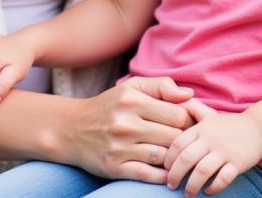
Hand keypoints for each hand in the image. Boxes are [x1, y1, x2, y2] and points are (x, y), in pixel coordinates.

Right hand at [62, 76, 196, 182]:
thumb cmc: (110, 105)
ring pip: (162, 156)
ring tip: (179, 155)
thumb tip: (190, 95)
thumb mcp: (132, 87)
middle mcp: (126, 124)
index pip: (178, 114)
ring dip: (174, 157)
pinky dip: (161, 175)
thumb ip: (162, 86)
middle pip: (173, 136)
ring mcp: (119, 147)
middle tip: (189, 141)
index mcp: (133, 100)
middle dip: (185, 140)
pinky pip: (146, 174)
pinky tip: (167, 171)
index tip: (189, 124)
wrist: (72, 129)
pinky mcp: (113, 167)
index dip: (189, 120)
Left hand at [164, 106, 261, 195]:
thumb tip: (175, 105)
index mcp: (202, 128)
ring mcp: (225, 151)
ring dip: (192, 186)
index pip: (178, 143)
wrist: (257, 127)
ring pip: (202, 171)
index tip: (166, 169)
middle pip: (187, 159)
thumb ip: (193, 110)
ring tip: (188, 194)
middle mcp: (211, 139)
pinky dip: (213, 188)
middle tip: (172, 185)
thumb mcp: (209, 115)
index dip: (169, 158)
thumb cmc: (228, 125)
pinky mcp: (237, 163)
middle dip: (175, 175)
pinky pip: (222, 179)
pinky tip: (208, 191)